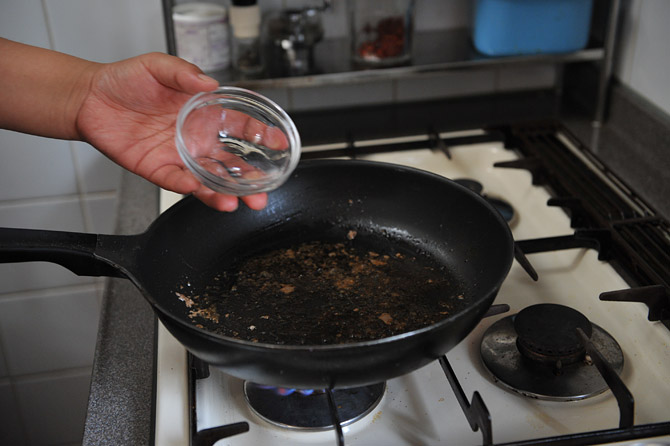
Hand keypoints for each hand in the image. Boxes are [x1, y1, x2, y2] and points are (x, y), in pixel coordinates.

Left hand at [76, 52, 267, 211]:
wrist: (90, 98)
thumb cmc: (126, 80)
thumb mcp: (157, 65)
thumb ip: (183, 72)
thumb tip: (209, 81)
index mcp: (203, 115)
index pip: (240, 127)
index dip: (261, 136)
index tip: (279, 143)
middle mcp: (195, 138)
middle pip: (230, 163)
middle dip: (249, 179)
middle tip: (263, 192)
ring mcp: (177, 156)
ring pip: (207, 179)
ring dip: (223, 192)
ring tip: (237, 203)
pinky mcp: (156, 168)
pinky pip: (175, 181)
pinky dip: (188, 188)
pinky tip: (199, 190)